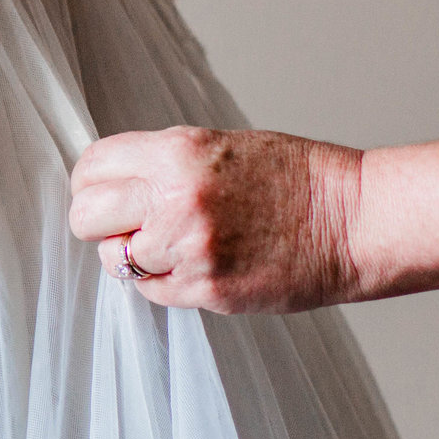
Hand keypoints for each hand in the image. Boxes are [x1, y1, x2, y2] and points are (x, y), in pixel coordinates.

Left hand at [69, 126, 367, 313]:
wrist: (352, 221)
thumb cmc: (295, 179)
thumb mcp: (219, 148)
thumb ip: (162, 164)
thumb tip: (112, 185)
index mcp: (177, 152)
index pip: (92, 167)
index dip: (92, 182)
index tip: (104, 190)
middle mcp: (175, 198)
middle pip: (86, 216)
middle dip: (99, 222)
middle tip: (125, 223)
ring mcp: (189, 249)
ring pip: (115, 259)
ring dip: (133, 255)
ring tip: (172, 244)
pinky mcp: (205, 290)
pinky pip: (151, 291)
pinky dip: (163, 281)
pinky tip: (196, 264)